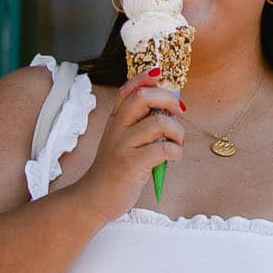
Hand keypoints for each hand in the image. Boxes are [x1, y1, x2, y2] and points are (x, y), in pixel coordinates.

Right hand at [79, 72, 185, 224]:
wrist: (94, 198)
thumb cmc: (114, 170)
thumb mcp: (120, 142)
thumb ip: (138, 126)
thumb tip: (168, 111)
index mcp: (115, 121)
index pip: (126, 90)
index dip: (143, 78)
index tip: (158, 74)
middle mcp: (117, 129)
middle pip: (142, 98)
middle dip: (167, 99)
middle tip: (178, 111)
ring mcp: (123, 146)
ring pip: (158, 123)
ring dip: (177, 131)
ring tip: (178, 142)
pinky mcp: (131, 165)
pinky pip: (163, 150)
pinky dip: (176, 152)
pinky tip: (174, 158)